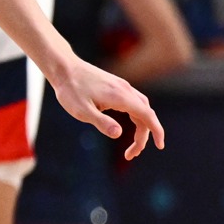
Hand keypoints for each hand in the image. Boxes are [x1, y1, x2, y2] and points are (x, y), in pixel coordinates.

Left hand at [46, 55, 165, 159]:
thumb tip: (118, 134)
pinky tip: (129, 123)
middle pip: (146, 114)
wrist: (64, 68)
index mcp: (121, 97)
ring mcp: (122, 86)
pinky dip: (136, 116)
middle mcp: (125, 90)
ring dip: (141, 127)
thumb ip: (101, 122)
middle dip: (143, 136)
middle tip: (130, 155)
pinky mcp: (116, 85)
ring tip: (132, 144)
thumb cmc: (70, 90)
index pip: (147, 116)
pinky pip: (134, 102)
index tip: (160, 146)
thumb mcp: (81, 111)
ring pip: (141, 108)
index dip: (157, 131)